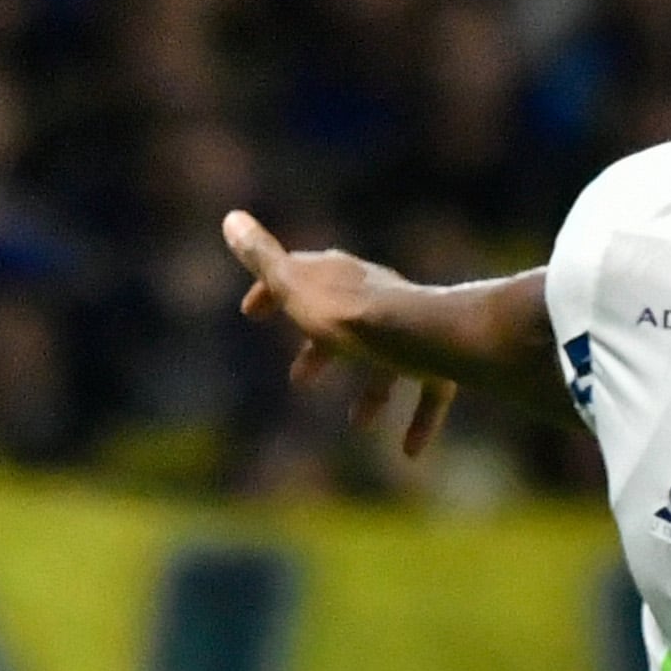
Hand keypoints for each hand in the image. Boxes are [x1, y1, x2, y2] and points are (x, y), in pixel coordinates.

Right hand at [226, 210, 457, 460]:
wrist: (421, 335)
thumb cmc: (350, 317)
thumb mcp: (295, 290)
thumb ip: (263, 259)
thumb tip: (231, 219)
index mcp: (340, 277)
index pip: (298, 274)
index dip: (270, 291)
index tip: (252, 313)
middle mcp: (377, 297)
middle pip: (344, 321)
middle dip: (319, 350)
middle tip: (299, 380)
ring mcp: (410, 329)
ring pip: (387, 360)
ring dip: (372, 392)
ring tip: (358, 424)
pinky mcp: (439, 358)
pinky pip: (430, 390)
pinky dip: (420, 419)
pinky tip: (408, 452)